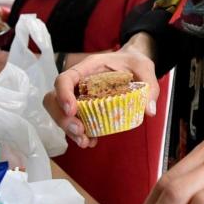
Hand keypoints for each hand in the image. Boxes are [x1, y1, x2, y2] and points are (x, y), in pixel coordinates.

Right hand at [49, 33, 158, 148]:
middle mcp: (79, 82)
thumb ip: (149, 86)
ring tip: (86, 142)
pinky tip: (91, 141)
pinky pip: (73, 122)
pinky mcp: (84, 108)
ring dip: (69, 130)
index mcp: (88, 68)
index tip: (71, 111)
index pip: (65, 79)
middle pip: (54, 99)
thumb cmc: (134, 62)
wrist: (133, 63)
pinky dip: (78, 134)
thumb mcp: (145, 68)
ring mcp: (79, 96)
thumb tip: (149, 111)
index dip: (62, 94)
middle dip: (63, 119)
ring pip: (60, 113)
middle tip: (81, 131)